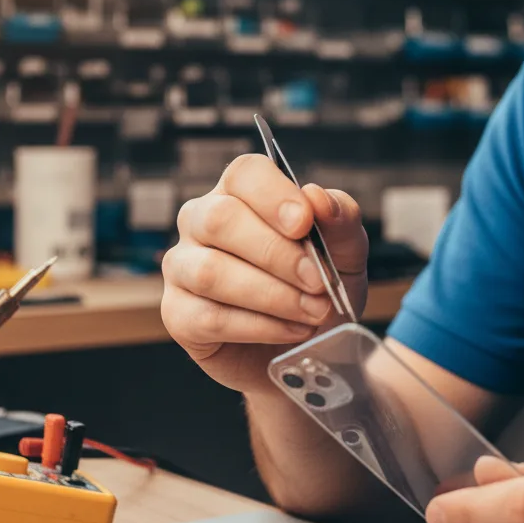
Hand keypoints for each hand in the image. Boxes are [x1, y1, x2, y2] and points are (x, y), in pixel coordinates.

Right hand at [161, 154, 367, 393]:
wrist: (305, 349)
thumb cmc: (318, 289)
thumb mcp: (345, 252)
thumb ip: (340, 219)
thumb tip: (317, 196)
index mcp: (241, 193)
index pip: (244, 174)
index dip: (273, 195)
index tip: (305, 224)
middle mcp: (201, 221)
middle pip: (220, 218)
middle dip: (277, 254)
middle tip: (318, 282)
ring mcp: (182, 267)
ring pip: (211, 271)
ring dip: (272, 295)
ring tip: (313, 311)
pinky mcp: (178, 314)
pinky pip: (209, 316)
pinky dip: (260, 326)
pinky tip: (292, 330)